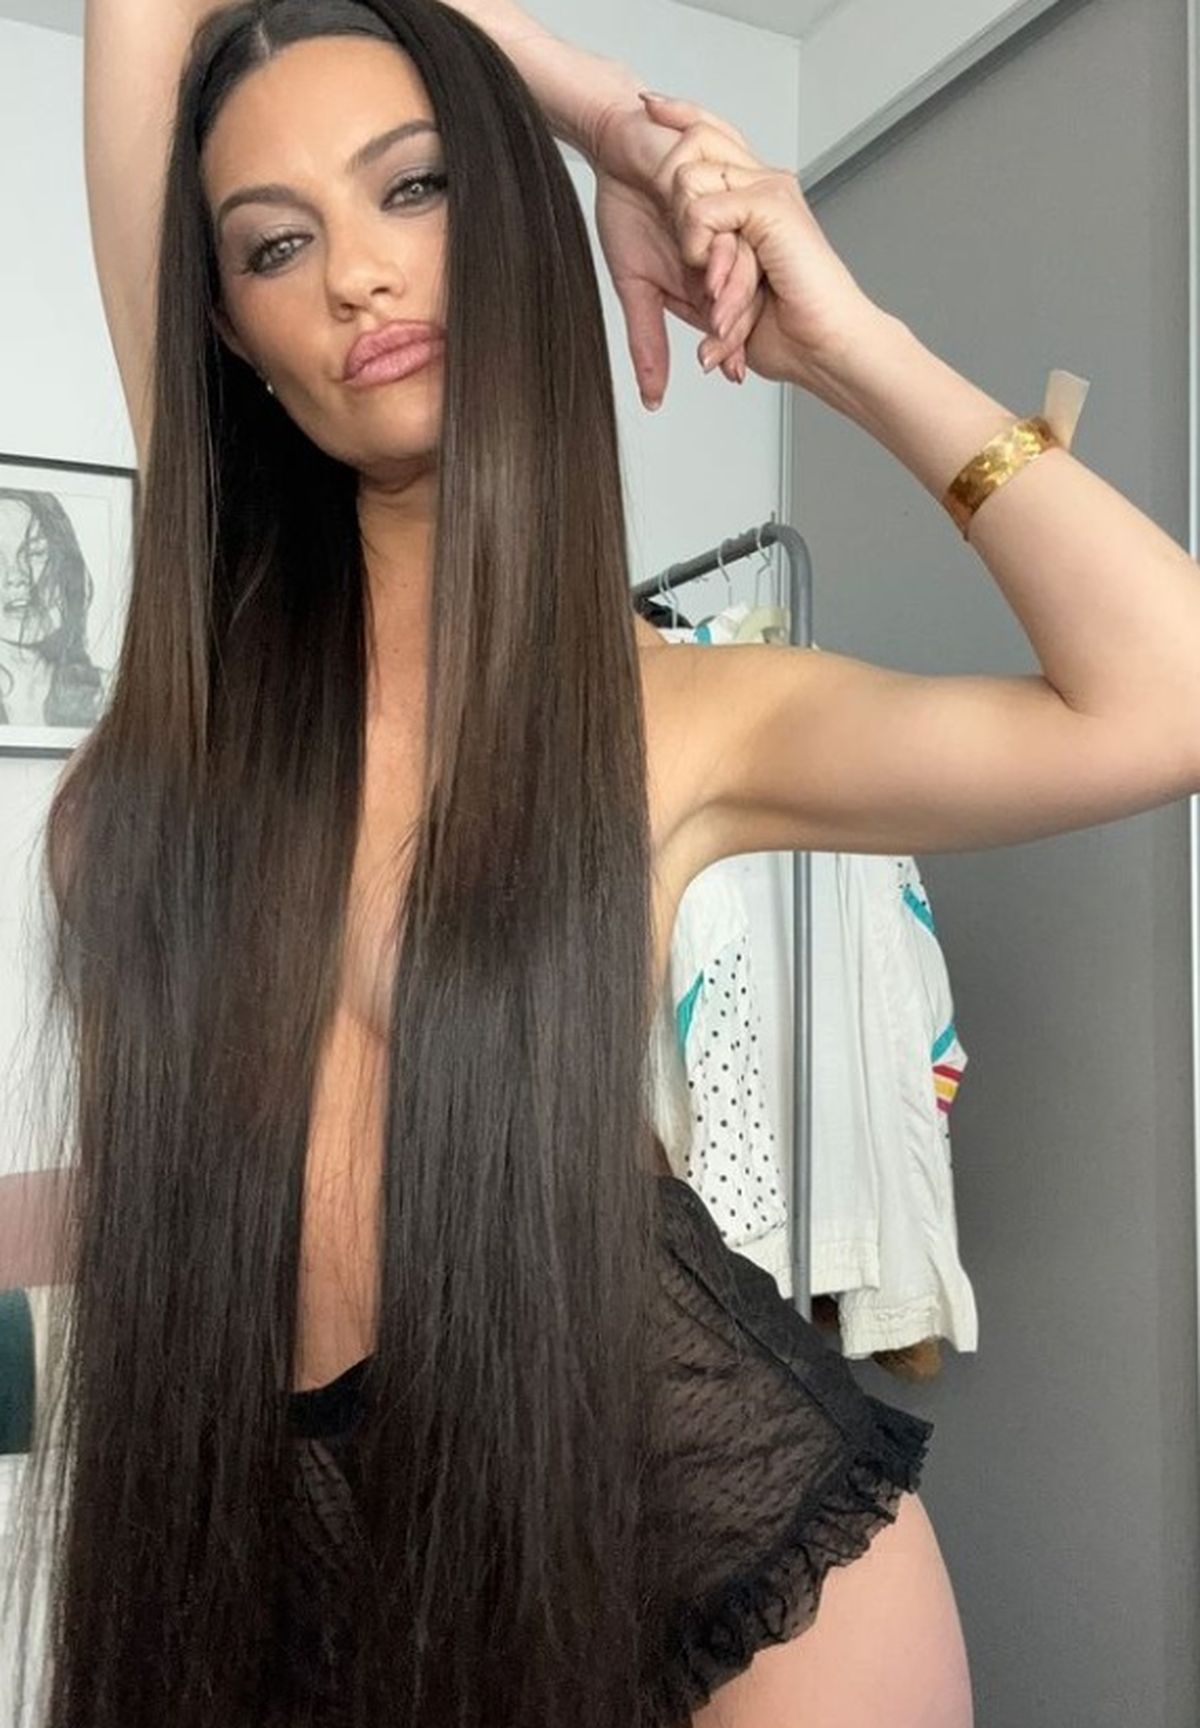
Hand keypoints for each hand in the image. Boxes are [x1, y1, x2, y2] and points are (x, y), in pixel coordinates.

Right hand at [592, 100, 767, 407]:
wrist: (616, 146)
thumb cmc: (626, 205)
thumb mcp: (634, 285)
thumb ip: (647, 340)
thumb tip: (652, 397)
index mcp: (717, 267)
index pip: (734, 310)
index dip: (731, 343)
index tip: (728, 372)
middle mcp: (730, 239)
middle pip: (746, 287)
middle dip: (737, 322)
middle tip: (724, 348)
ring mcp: (726, 210)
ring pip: (739, 254)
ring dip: (729, 285)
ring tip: (716, 307)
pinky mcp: (717, 177)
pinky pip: (720, 214)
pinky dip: (711, 238)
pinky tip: (697, 254)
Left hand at [634, 93, 884, 391]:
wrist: (829, 348)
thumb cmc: (792, 337)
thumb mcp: (728, 307)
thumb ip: (699, 283)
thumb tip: (669, 284)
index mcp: (757, 201)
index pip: (712, 136)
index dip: (679, 116)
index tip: (648, 105)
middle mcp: (766, 186)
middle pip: (697, 137)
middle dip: (671, 189)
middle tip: (689, 257)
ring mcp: (770, 191)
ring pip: (690, 178)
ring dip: (686, 237)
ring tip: (709, 281)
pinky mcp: (770, 204)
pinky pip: (703, 210)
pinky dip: (698, 247)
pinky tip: (712, 276)